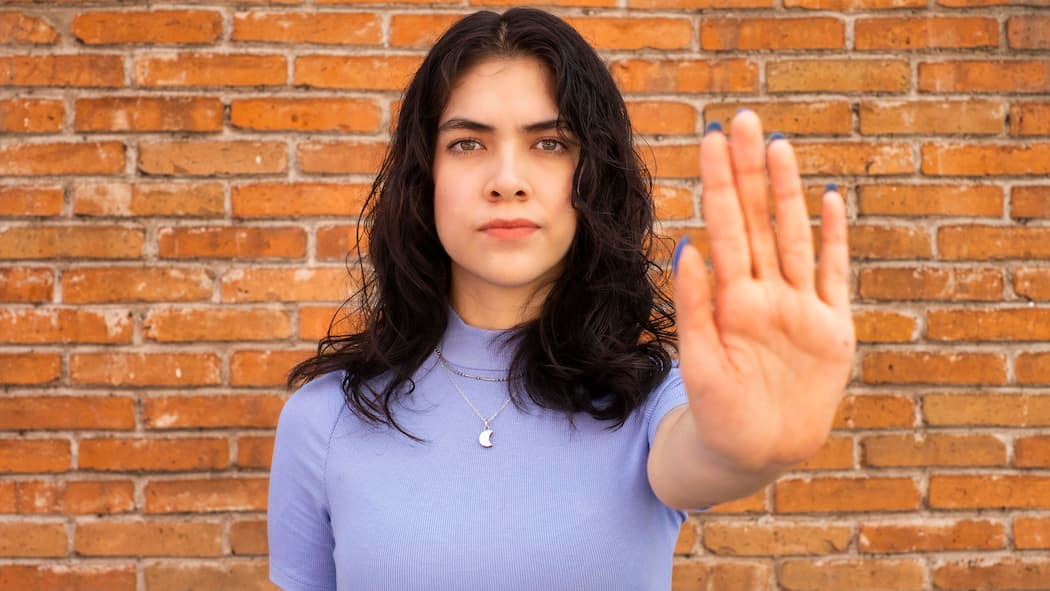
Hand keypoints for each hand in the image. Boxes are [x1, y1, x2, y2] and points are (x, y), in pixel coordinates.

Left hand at [672, 110, 854, 472]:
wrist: (753, 453)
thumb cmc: (717, 412)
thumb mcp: (698, 361)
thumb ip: (693, 307)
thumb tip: (684, 247)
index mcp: (731, 299)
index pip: (724, 227)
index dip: (719, 183)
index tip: (711, 139)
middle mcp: (765, 293)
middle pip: (757, 220)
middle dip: (750, 171)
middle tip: (744, 120)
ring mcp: (800, 307)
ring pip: (795, 237)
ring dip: (787, 193)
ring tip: (780, 148)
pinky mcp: (831, 328)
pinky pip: (835, 275)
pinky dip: (835, 239)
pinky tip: (831, 200)